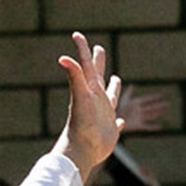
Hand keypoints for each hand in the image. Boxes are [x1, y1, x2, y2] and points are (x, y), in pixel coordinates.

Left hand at [56, 32, 122, 176]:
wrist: (82, 151)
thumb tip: (63, 58)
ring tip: (115, 78)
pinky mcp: (110, 131)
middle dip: (98, 61)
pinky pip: (117, 123)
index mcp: (90, 90)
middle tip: (99, 47)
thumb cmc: (81, 124)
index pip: (86, 65)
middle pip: (97, 76)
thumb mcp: (80, 97)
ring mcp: (103, 115)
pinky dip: (120, 121)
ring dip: (113, 88)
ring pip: (109, 97)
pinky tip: (122, 121)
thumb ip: (74, 77)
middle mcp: (96, 100)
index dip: (82, 49)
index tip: (76, 34)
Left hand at [118, 86, 169, 134]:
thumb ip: (128, 93)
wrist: (113, 119)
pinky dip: (153, 127)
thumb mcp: (123, 100)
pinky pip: (147, 126)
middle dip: (159, 105)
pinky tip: (160, 127)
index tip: (161, 94)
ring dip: (158, 113)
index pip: (147, 99)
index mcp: (136, 103)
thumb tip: (132, 85)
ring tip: (165, 112)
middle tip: (168, 103)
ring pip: (151, 115)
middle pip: (151, 107)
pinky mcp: (138, 125)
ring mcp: (139, 117)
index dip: (154, 97)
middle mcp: (139, 110)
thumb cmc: (117, 108)